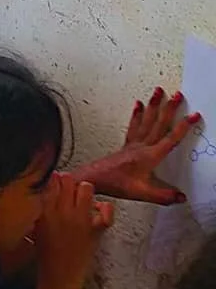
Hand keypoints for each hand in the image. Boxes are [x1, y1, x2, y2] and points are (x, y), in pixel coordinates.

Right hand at [33, 174, 112, 288]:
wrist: (60, 276)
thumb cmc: (45, 253)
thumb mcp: (34, 228)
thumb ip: (38, 208)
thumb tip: (43, 191)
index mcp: (45, 211)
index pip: (51, 181)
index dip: (53, 179)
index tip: (53, 182)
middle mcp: (63, 211)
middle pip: (68, 180)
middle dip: (67, 182)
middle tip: (66, 191)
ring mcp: (81, 219)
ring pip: (86, 187)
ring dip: (83, 191)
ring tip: (80, 199)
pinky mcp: (96, 229)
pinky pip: (106, 209)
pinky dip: (104, 208)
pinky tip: (97, 210)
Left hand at [87, 88, 197, 204]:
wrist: (94, 179)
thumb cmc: (115, 183)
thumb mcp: (142, 193)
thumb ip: (163, 196)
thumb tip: (181, 197)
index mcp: (149, 156)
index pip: (171, 139)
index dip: (184, 126)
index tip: (194, 116)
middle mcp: (142, 146)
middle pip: (159, 123)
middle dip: (170, 108)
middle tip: (178, 94)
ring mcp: (133, 144)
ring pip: (146, 120)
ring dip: (154, 105)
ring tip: (158, 91)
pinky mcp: (126, 145)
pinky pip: (134, 126)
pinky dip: (137, 114)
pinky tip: (138, 105)